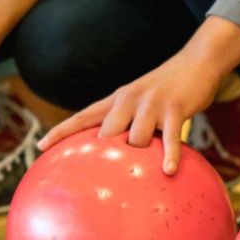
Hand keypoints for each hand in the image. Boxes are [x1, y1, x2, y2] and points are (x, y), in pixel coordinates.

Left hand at [38, 49, 226, 174]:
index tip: (41, 146)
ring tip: (141, 176)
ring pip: (135, 137)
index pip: (83, 116)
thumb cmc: (168, 89)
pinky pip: (169, 137)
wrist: (197, 62)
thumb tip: (120, 153)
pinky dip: (169, 155)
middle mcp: (129, 100)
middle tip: (95, 177)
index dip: (61, 131)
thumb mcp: (141, 101)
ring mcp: (151, 104)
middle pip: (105, 132)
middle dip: (99, 153)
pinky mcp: (175, 109)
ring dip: (138, 156)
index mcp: (117, 99)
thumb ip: (128, 122)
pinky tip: (168, 171)